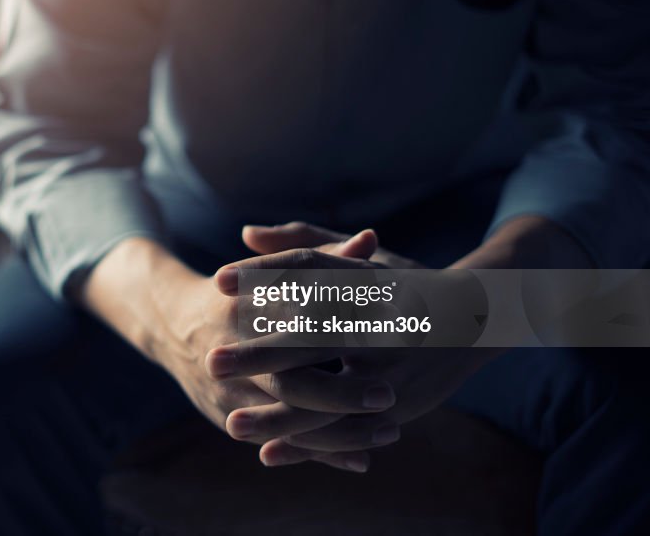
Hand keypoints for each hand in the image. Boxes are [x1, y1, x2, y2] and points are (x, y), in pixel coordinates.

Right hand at [82, 237, 397, 470]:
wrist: (170, 324)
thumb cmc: (239, 291)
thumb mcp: (273, 271)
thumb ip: (323, 257)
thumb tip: (370, 240)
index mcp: (244, 306)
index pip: (292, 320)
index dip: (338, 329)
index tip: (384, 336)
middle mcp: (232, 351)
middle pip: (290, 378)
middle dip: (339, 391)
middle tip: (387, 394)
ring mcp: (229, 390)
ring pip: (287, 418)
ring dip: (338, 431)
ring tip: (389, 432)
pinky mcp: (230, 417)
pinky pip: (280, 442)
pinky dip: (320, 453)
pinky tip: (362, 460)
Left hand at [212, 221, 494, 467]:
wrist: (474, 321)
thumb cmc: (399, 286)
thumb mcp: (356, 262)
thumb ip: (301, 245)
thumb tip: (245, 232)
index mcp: (364, 283)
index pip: (307, 271)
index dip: (261, 276)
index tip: (217, 281)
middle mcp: (378, 324)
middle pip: (313, 339)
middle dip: (260, 353)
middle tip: (211, 361)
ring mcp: (390, 368)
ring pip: (328, 397)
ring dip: (278, 414)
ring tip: (231, 422)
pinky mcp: (397, 407)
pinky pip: (347, 429)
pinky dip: (309, 445)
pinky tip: (268, 453)